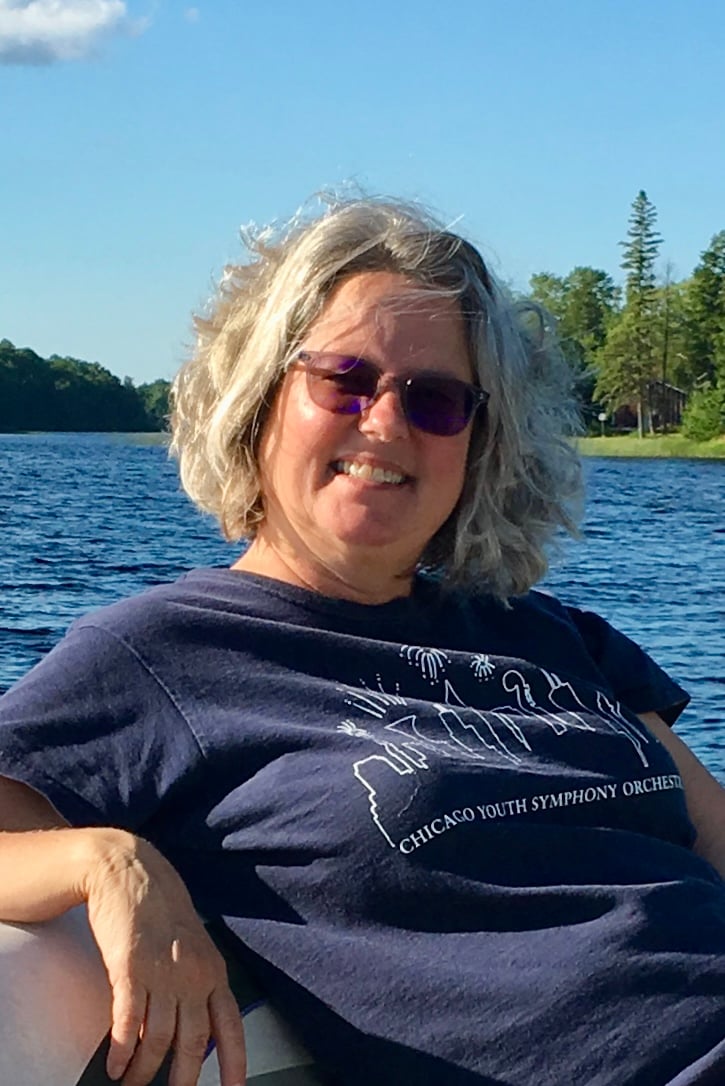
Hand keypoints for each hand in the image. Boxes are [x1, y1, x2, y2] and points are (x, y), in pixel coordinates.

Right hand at [83, 830, 245, 1085]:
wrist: (129, 870)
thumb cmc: (159, 907)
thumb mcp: (191, 944)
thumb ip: (197, 981)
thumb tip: (193, 1026)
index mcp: (213, 969)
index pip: (230, 1026)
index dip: (234, 1064)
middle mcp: (193, 974)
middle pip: (193, 1044)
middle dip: (184, 1080)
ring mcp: (163, 972)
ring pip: (158, 1040)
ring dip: (144, 1071)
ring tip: (132, 1085)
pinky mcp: (130, 969)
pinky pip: (128, 1023)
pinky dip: (122, 1050)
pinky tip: (115, 1066)